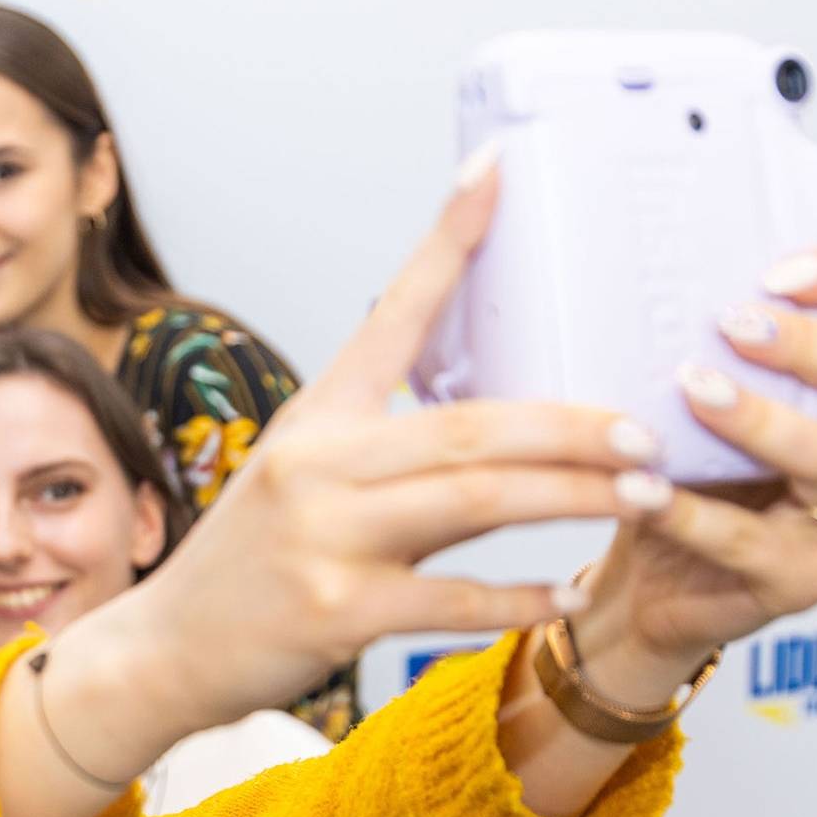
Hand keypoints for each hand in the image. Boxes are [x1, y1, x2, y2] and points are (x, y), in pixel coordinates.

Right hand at [59, 160, 674, 741]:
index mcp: (318, 417)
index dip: (447, 240)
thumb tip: (505, 429)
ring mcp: (325, 536)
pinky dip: (521, 598)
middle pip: (469, 424)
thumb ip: (392, 450)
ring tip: (648, 497)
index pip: (392, 313)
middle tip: (647, 430)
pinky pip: (452, 599)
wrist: (168, 646)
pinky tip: (568, 595)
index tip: (494, 170)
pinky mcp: (336, 610)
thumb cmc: (249, 562)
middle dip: (572, 424)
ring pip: (477, 500)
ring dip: (574, 497)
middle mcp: (319, 463)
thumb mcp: (304, 477)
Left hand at [576, 243, 816, 692]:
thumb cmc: (665, 470)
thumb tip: (581, 237)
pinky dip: (693, 513)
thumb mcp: (668, 395)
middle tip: (732, 323)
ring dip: (760, 418)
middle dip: (811, 343)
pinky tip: (641, 488)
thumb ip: (664, 333)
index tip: (777, 267)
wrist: (643, 584)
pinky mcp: (799, 576)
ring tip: (692, 388)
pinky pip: (754, 541)